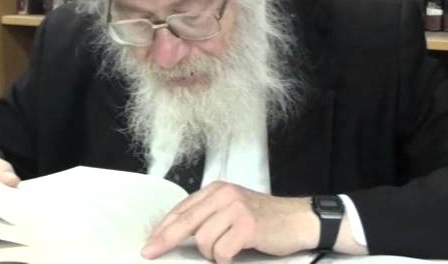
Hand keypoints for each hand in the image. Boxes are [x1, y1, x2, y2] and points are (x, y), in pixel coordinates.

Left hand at [141, 182, 318, 263]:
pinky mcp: (247, 226)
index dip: (162, 229)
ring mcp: (236, 209)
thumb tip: (175, 235)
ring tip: (228, 251)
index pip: (182, 210)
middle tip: (149, 253)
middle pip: (185, 222)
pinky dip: (225, 260)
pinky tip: (236, 255)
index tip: (149, 244)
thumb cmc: (264, 219)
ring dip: (212, 254)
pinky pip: (222, 251)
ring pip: (204, 241)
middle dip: (164, 241)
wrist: (298, 220)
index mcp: (217, 190)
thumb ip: (208, 216)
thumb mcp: (232, 209)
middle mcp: (224, 195)